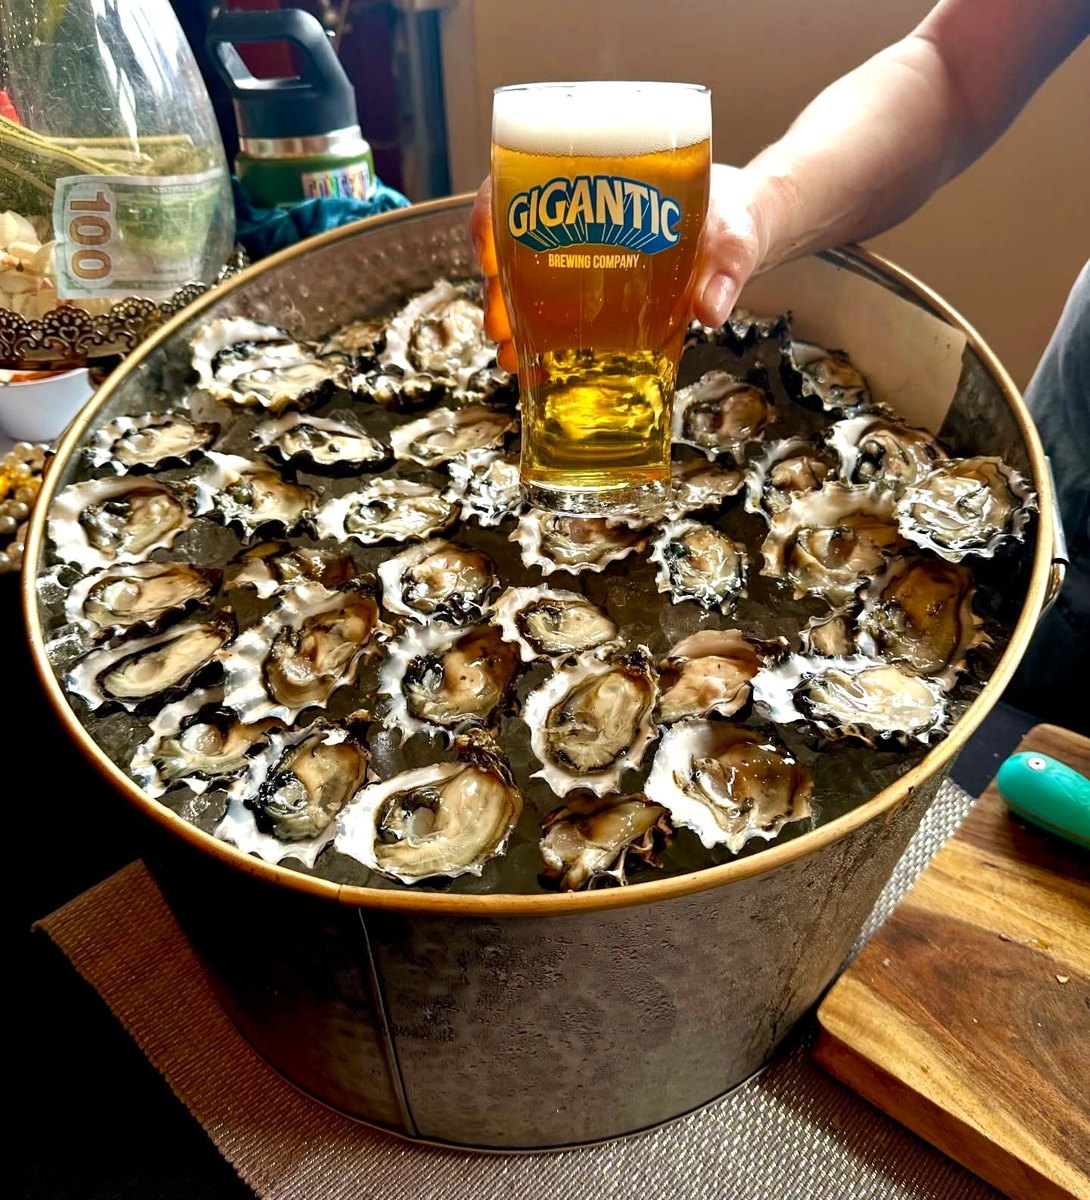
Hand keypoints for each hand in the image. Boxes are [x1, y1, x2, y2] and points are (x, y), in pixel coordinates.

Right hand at [470, 164, 766, 361]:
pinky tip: (532, 364)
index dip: (491, 215)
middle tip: (499, 325)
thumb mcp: (734, 233)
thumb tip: (710, 309)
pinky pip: (552, 311)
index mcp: (598, 179)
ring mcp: (583, 258)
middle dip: (496, 286)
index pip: (520, 180)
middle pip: (513, 242)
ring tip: (511, 355)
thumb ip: (728, 265)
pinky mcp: (596, 295)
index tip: (485, 252)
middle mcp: (579, 218)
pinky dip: (537, 338)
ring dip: (510, 318)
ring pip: (524, 281)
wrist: (746, 234)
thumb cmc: (732, 216)